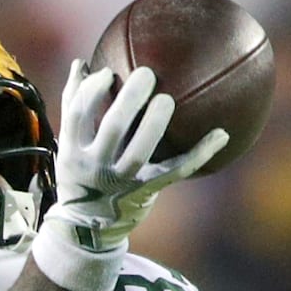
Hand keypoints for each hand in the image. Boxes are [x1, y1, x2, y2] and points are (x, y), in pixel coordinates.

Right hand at [44, 59, 228, 251]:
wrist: (89, 227)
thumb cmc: (81, 173)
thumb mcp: (69, 144)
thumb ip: (74, 105)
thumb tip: (81, 62)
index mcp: (73, 148)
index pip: (78, 114)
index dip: (92, 90)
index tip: (108, 73)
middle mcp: (96, 165)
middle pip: (113, 127)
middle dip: (129, 99)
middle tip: (146, 74)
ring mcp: (123, 181)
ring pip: (141, 151)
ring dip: (155, 124)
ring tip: (166, 99)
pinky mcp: (147, 191)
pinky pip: (177, 170)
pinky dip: (201, 153)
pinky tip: (222, 133)